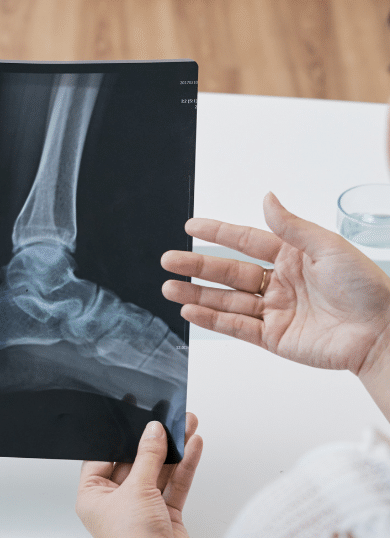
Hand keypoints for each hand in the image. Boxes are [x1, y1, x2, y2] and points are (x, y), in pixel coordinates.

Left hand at [77, 414, 202, 537]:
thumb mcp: (137, 489)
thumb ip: (148, 456)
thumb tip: (153, 431)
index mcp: (93, 495)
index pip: (104, 456)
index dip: (118, 435)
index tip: (131, 414)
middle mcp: (116, 500)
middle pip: (135, 461)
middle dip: (153, 440)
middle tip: (166, 417)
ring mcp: (142, 507)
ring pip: (158, 471)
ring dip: (173, 450)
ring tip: (187, 425)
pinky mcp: (165, 514)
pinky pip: (174, 484)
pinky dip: (184, 466)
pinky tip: (192, 446)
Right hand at [162, 193, 389, 383]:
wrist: (381, 331)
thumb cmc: (366, 288)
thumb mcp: (328, 247)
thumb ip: (291, 226)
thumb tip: (267, 200)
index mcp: (294, 256)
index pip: (246, 241)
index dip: (218, 233)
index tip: (192, 226)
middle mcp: (280, 283)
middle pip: (229, 272)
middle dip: (197, 265)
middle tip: (170, 260)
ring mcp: (275, 311)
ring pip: (226, 301)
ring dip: (196, 295)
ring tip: (170, 288)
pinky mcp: (274, 337)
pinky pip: (236, 327)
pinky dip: (212, 320)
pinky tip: (191, 312)